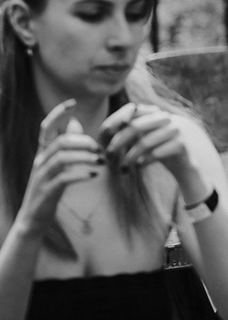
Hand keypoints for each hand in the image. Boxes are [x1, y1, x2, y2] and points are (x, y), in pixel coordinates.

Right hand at [18, 100, 103, 235]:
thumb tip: (75, 122)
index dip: (57, 113)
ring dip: (85, 157)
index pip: (46, 127)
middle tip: (99, 148)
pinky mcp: (47, 191)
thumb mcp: (58, 164)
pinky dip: (81, 174)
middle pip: (60, 142)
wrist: (35, 216)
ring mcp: (42, 176)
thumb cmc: (51, 186)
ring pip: (62, 158)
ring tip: (101, 160)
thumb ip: (67, 144)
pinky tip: (94, 174)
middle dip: (83, 141)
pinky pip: (64, 178)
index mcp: (43, 152)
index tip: (72, 103)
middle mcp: (40, 161)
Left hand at [102, 102, 203, 195]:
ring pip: (145, 142)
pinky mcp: (181, 144)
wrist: (184, 163)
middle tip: (108, 154)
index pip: (133, 110)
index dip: (117, 120)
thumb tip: (105, 129)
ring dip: (130, 156)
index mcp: (156, 113)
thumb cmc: (157, 149)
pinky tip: (139, 166)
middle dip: (119, 141)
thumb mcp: (143, 137)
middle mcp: (167, 118)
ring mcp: (176, 130)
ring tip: (124, 167)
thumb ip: (130, 129)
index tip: (104, 134)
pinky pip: (157, 152)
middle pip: (136, 126)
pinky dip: (145, 161)